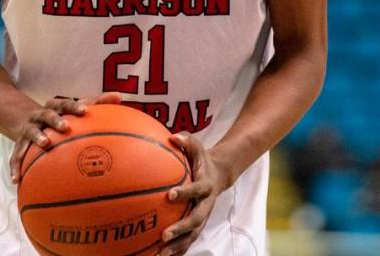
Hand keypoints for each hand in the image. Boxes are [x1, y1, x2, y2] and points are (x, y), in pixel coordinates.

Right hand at [9, 92, 121, 183]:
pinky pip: (16, 156)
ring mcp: (29, 129)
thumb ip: (98, 103)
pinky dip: (16, 167)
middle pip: (47, 114)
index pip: (64, 103)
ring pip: (31, 132)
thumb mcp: (75, 109)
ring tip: (44, 144)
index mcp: (54, 107)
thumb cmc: (62, 117)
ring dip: (36, 137)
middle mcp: (40, 116)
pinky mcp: (19, 144)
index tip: (84, 110)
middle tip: (65, 127)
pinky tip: (17, 180)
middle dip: (55, 120)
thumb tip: (120, 96)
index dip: (73, 106)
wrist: (29, 121)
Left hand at [159, 133, 225, 255]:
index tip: (170, 195)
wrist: (219, 173)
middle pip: (196, 220)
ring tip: (160, 255)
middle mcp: (206, 204)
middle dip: (181, 229)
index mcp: (205, 185)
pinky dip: (176, 250)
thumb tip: (173, 135)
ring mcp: (202, 216)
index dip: (185, 193)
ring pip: (192, 236)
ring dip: (177, 246)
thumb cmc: (201, 157)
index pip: (196, 190)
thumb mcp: (197, 145)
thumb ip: (186, 140)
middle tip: (164, 235)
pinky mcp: (197, 225)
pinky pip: (187, 240)